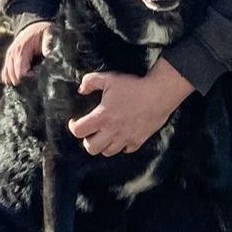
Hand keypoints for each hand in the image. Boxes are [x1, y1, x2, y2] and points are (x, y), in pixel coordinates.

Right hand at [1, 20, 52, 84]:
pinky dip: (8, 77)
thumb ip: (48, 44)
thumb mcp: (47, 35)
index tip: (37, 74)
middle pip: (13, 76)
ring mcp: (9, 55)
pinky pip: (5, 71)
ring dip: (16, 80)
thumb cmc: (41, 32)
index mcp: (21, 50)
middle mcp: (12, 53)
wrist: (33, 24)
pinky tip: (13, 83)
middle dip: (23, 81)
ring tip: (26, 81)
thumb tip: (49, 54)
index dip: (29, 77)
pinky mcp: (9, 57)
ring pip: (7, 75)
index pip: (20, 72)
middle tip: (33, 78)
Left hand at [67, 58, 193, 155]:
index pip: (79, 131)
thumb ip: (90, 82)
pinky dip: (120, 145)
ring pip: (107, 152)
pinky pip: (125, 150)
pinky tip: (120, 135)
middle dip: (87, 140)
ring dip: (103, 145)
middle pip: (91, 148)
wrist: (159, 94)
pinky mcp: (138, 141)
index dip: (73, 127)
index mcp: (102, 117)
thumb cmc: (134, 86)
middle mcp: (112, 132)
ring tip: (104, 135)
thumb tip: (81, 89)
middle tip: (90, 131)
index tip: (74, 122)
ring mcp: (125, 138)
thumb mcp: (109, 79)